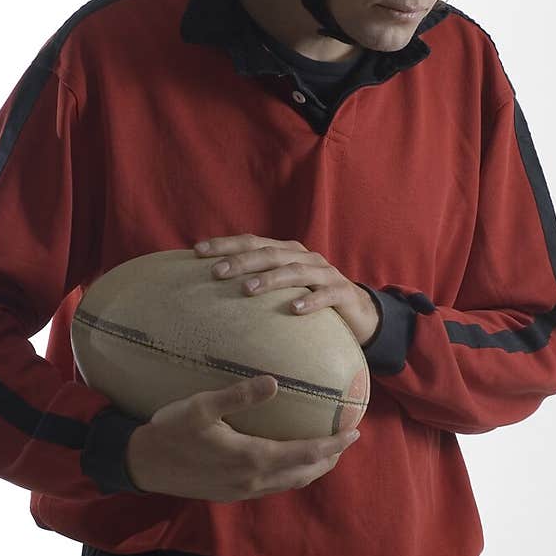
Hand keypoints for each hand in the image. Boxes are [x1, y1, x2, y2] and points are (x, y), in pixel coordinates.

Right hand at [125, 374, 360, 500]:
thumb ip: (239, 395)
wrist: (143, 465)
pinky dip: (291, 474)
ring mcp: (242, 491)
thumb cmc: (171, 431)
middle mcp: (253, 480)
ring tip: (326, 451)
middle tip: (346, 439)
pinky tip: (288, 461)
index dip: (334, 443)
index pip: (307, 453)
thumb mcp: (202, 407)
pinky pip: (273, 487)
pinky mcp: (231, 493)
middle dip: (329, 458)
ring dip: (312, 469)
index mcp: (252, 458)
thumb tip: (274, 382)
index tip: (354, 431)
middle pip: (305, 473)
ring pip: (290, 483)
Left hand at [193, 234, 380, 346]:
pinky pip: (325, 295)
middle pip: (269, 254)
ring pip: (294, 271)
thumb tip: (212, 285)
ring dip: (270, 279)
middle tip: (216, 272)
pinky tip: (294, 309)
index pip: (252, 242)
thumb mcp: (282, 287)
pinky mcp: (342, 293)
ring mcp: (324, 273)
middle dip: (241, 261)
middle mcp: (304, 257)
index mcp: (286, 252)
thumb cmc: (310, 298)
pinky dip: (310, 300)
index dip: (225, 244)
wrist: (358, 312)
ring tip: (247, 290)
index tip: (197, 252)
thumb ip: (256, 281)